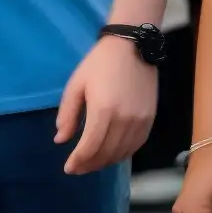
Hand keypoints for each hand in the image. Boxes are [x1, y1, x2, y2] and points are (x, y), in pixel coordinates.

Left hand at [55, 35, 156, 174]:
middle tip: (78, 168)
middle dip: (89, 165)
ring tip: (93, 162)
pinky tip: (113, 153)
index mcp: (103, 110)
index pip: (90, 147)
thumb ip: (67, 115)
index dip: (78, 162)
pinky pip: (137, 144)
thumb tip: (61, 139)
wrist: (133, 45)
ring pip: (122, 152)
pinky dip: (124, 153)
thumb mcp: (76, 85)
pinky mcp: (151, 116)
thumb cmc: (100, 63)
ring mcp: (140, 118)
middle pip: (106, 153)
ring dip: (106, 162)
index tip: (68, 168)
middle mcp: (124, 118)